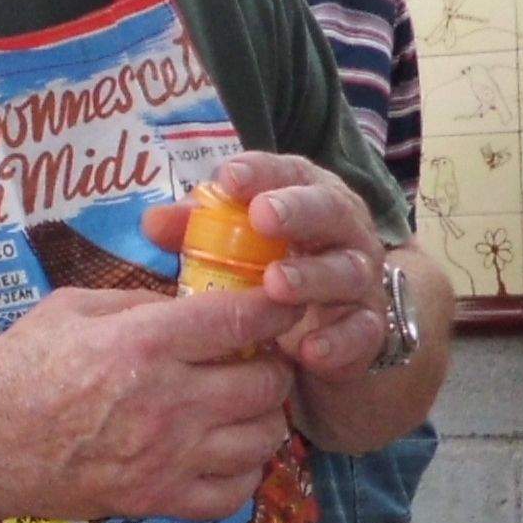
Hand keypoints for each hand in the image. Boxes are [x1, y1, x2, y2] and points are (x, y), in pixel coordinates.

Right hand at [0, 281, 300, 522]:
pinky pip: (235, 492)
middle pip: (267, 382)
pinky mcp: (155, 499)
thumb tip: (193, 304)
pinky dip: (243, 471)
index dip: (276, 308)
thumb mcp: (72, 308)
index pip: (243, 319)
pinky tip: (224, 453)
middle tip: (254, 359)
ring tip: (241, 406)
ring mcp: (165, 457)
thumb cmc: (14, 370)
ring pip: (263, 438)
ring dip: (263, 418)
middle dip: (272, 364)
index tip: (279, 306)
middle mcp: (166, 402)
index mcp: (143, 343)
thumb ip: (140, 301)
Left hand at [137, 161, 392, 373]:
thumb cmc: (278, 273)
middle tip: (262, 216)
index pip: (290, 174)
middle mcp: (342, 233)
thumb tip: (152, 221)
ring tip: (275, 283)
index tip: (229, 178)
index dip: (262, 172)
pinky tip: (310, 350)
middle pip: (329, 211)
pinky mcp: (370, 329)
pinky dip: (338, 341)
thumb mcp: (237, 249)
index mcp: (309, 199)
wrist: (339, 334)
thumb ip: (199, 232)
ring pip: (346, 271)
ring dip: (312, 276)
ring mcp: (361, 280)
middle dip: (297, 211)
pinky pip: (362, 333)